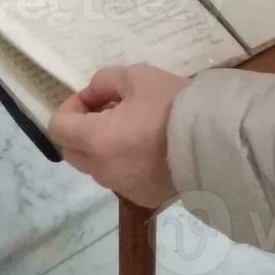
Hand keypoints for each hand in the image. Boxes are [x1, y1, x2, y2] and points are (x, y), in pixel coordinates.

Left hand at [48, 64, 189, 208]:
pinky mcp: (144, 197)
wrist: (216, 144)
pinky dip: (124, 163)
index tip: (94, 97)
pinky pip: (122, 178)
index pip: (58, 127)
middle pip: (72, 151)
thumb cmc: (173, 107)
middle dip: (81, 129)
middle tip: (109, 111)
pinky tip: (150, 149)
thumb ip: (106, 81)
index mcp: (96, 140)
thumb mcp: (138, 77)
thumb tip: (95, 95)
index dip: (70, 107)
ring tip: (133, 129)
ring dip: (102, 147)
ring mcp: (123, 187)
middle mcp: (103, 170)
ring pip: (97, 167)